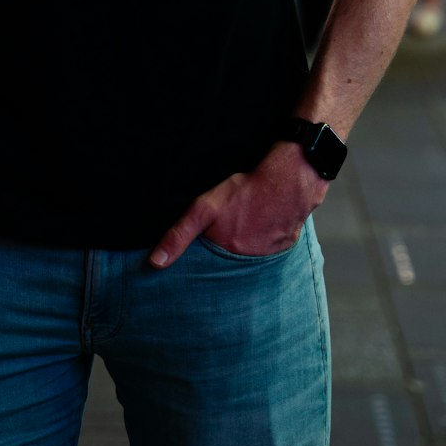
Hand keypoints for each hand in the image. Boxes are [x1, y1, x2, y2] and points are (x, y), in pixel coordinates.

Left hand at [149, 141, 328, 267]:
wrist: (290, 180)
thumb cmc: (246, 191)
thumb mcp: (206, 208)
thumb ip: (180, 234)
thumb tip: (155, 263)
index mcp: (227, 253)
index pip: (208, 265)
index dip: (204, 254)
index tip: (202, 247)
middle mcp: (248, 261)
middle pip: (229, 260)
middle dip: (224, 251)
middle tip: (229, 226)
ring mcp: (269, 254)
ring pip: (250, 255)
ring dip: (246, 245)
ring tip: (246, 224)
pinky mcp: (284, 245)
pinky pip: (269, 248)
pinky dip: (264, 239)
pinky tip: (263, 223)